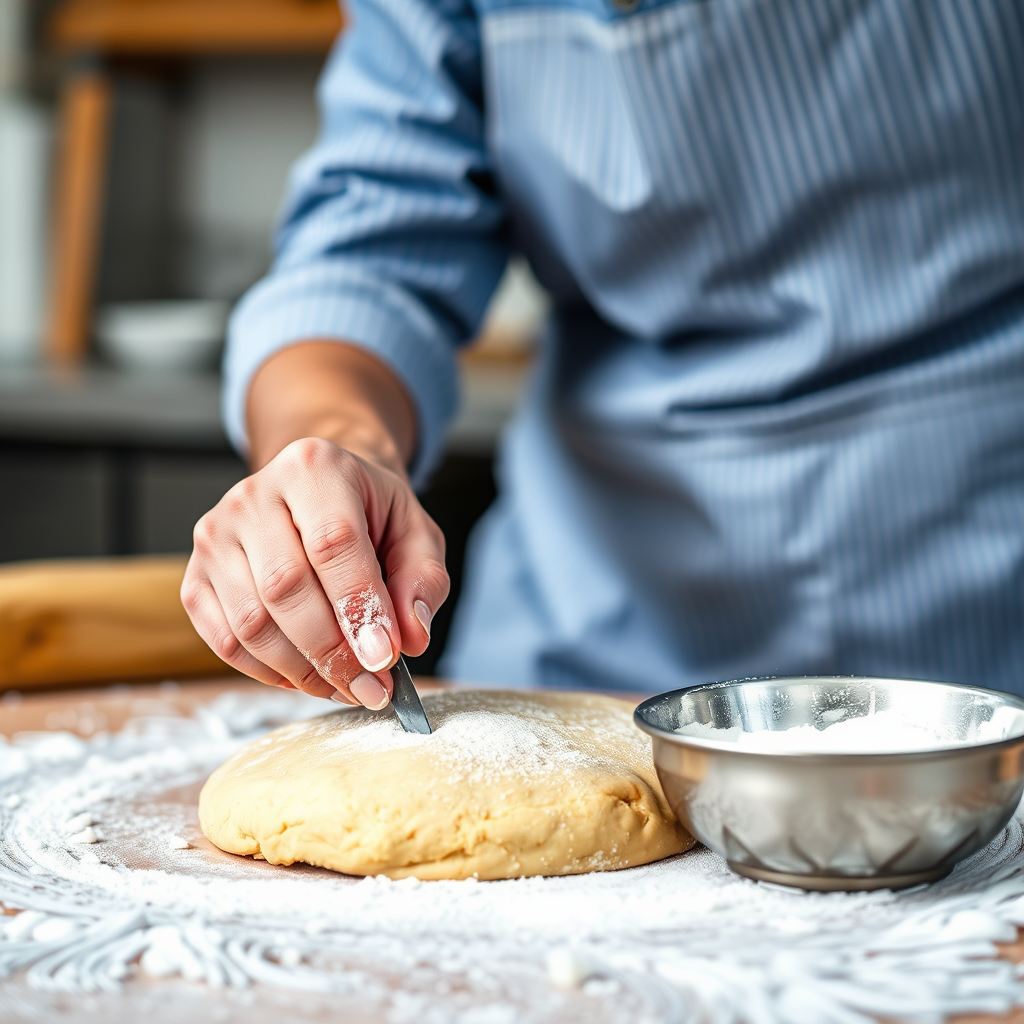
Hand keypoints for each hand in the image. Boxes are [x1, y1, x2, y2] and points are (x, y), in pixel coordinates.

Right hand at [181, 437, 448, 707]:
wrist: (321, 496)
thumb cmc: (370, 514)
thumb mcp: (415, 533)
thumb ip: (422, 580)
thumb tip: (411, 635)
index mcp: (315, 468)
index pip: (332, 542)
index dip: (359, 607)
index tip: (384, 657)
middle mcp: (255, 495)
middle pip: (285, 586)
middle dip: (332, 651)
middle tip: (371, 686)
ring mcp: (217, 535)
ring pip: (251, 621)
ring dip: (302, 670)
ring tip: (345, 685)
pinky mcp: (196, 576)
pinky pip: (225, 640)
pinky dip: (268, 672)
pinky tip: (307, 676)